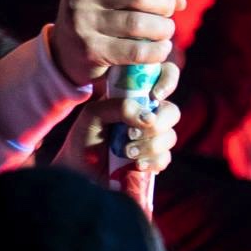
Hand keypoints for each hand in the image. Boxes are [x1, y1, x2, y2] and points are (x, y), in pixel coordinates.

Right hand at [50, 0, 185, 86]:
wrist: (66, 51)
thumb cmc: (99, 12)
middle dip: (165, 2)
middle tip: (170, 11)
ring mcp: (82, 22)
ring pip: (140, 23)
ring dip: (164, 28)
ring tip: (166, 31)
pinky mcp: (90, 51)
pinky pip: (137, 51)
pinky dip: (157, 50)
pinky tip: (161, 49)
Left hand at [55, 62, 180, 176]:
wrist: (78, 171)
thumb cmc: (84, 137)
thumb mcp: (94, 114)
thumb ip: (120, 107)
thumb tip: (149, 117)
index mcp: (135, 97)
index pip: (163, 79)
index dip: (167, 82)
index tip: (156, 96)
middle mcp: (147, 116)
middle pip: (172, 112)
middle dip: (157, 124)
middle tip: (132, 134)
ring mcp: (152, 139)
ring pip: (170, 137)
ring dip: (149, 146)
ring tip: (126, 153)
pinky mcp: (152, 161)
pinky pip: (165, 159)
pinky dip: (152, 162)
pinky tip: (136, 165)